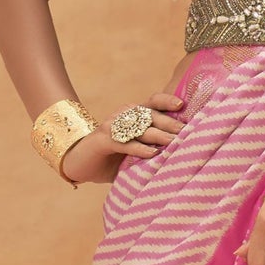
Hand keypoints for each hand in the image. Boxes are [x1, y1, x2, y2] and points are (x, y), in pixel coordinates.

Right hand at [60, 91, 186, 184]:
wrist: (79, 163)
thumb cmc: (112, 158)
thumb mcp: (135, 151)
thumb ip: (154, 149)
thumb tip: (182, 153)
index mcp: (133, 115)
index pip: (153, 102)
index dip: (167, 101)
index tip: (182, 106)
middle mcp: (123, 116)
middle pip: (150, 115)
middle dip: (169, 123)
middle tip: (186, 132)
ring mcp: (112, 126)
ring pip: (139, 128)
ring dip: (158, 135)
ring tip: (174, 143)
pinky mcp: (103, 140)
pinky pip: (123, 142)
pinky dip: (139, 148)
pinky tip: (152, 154)